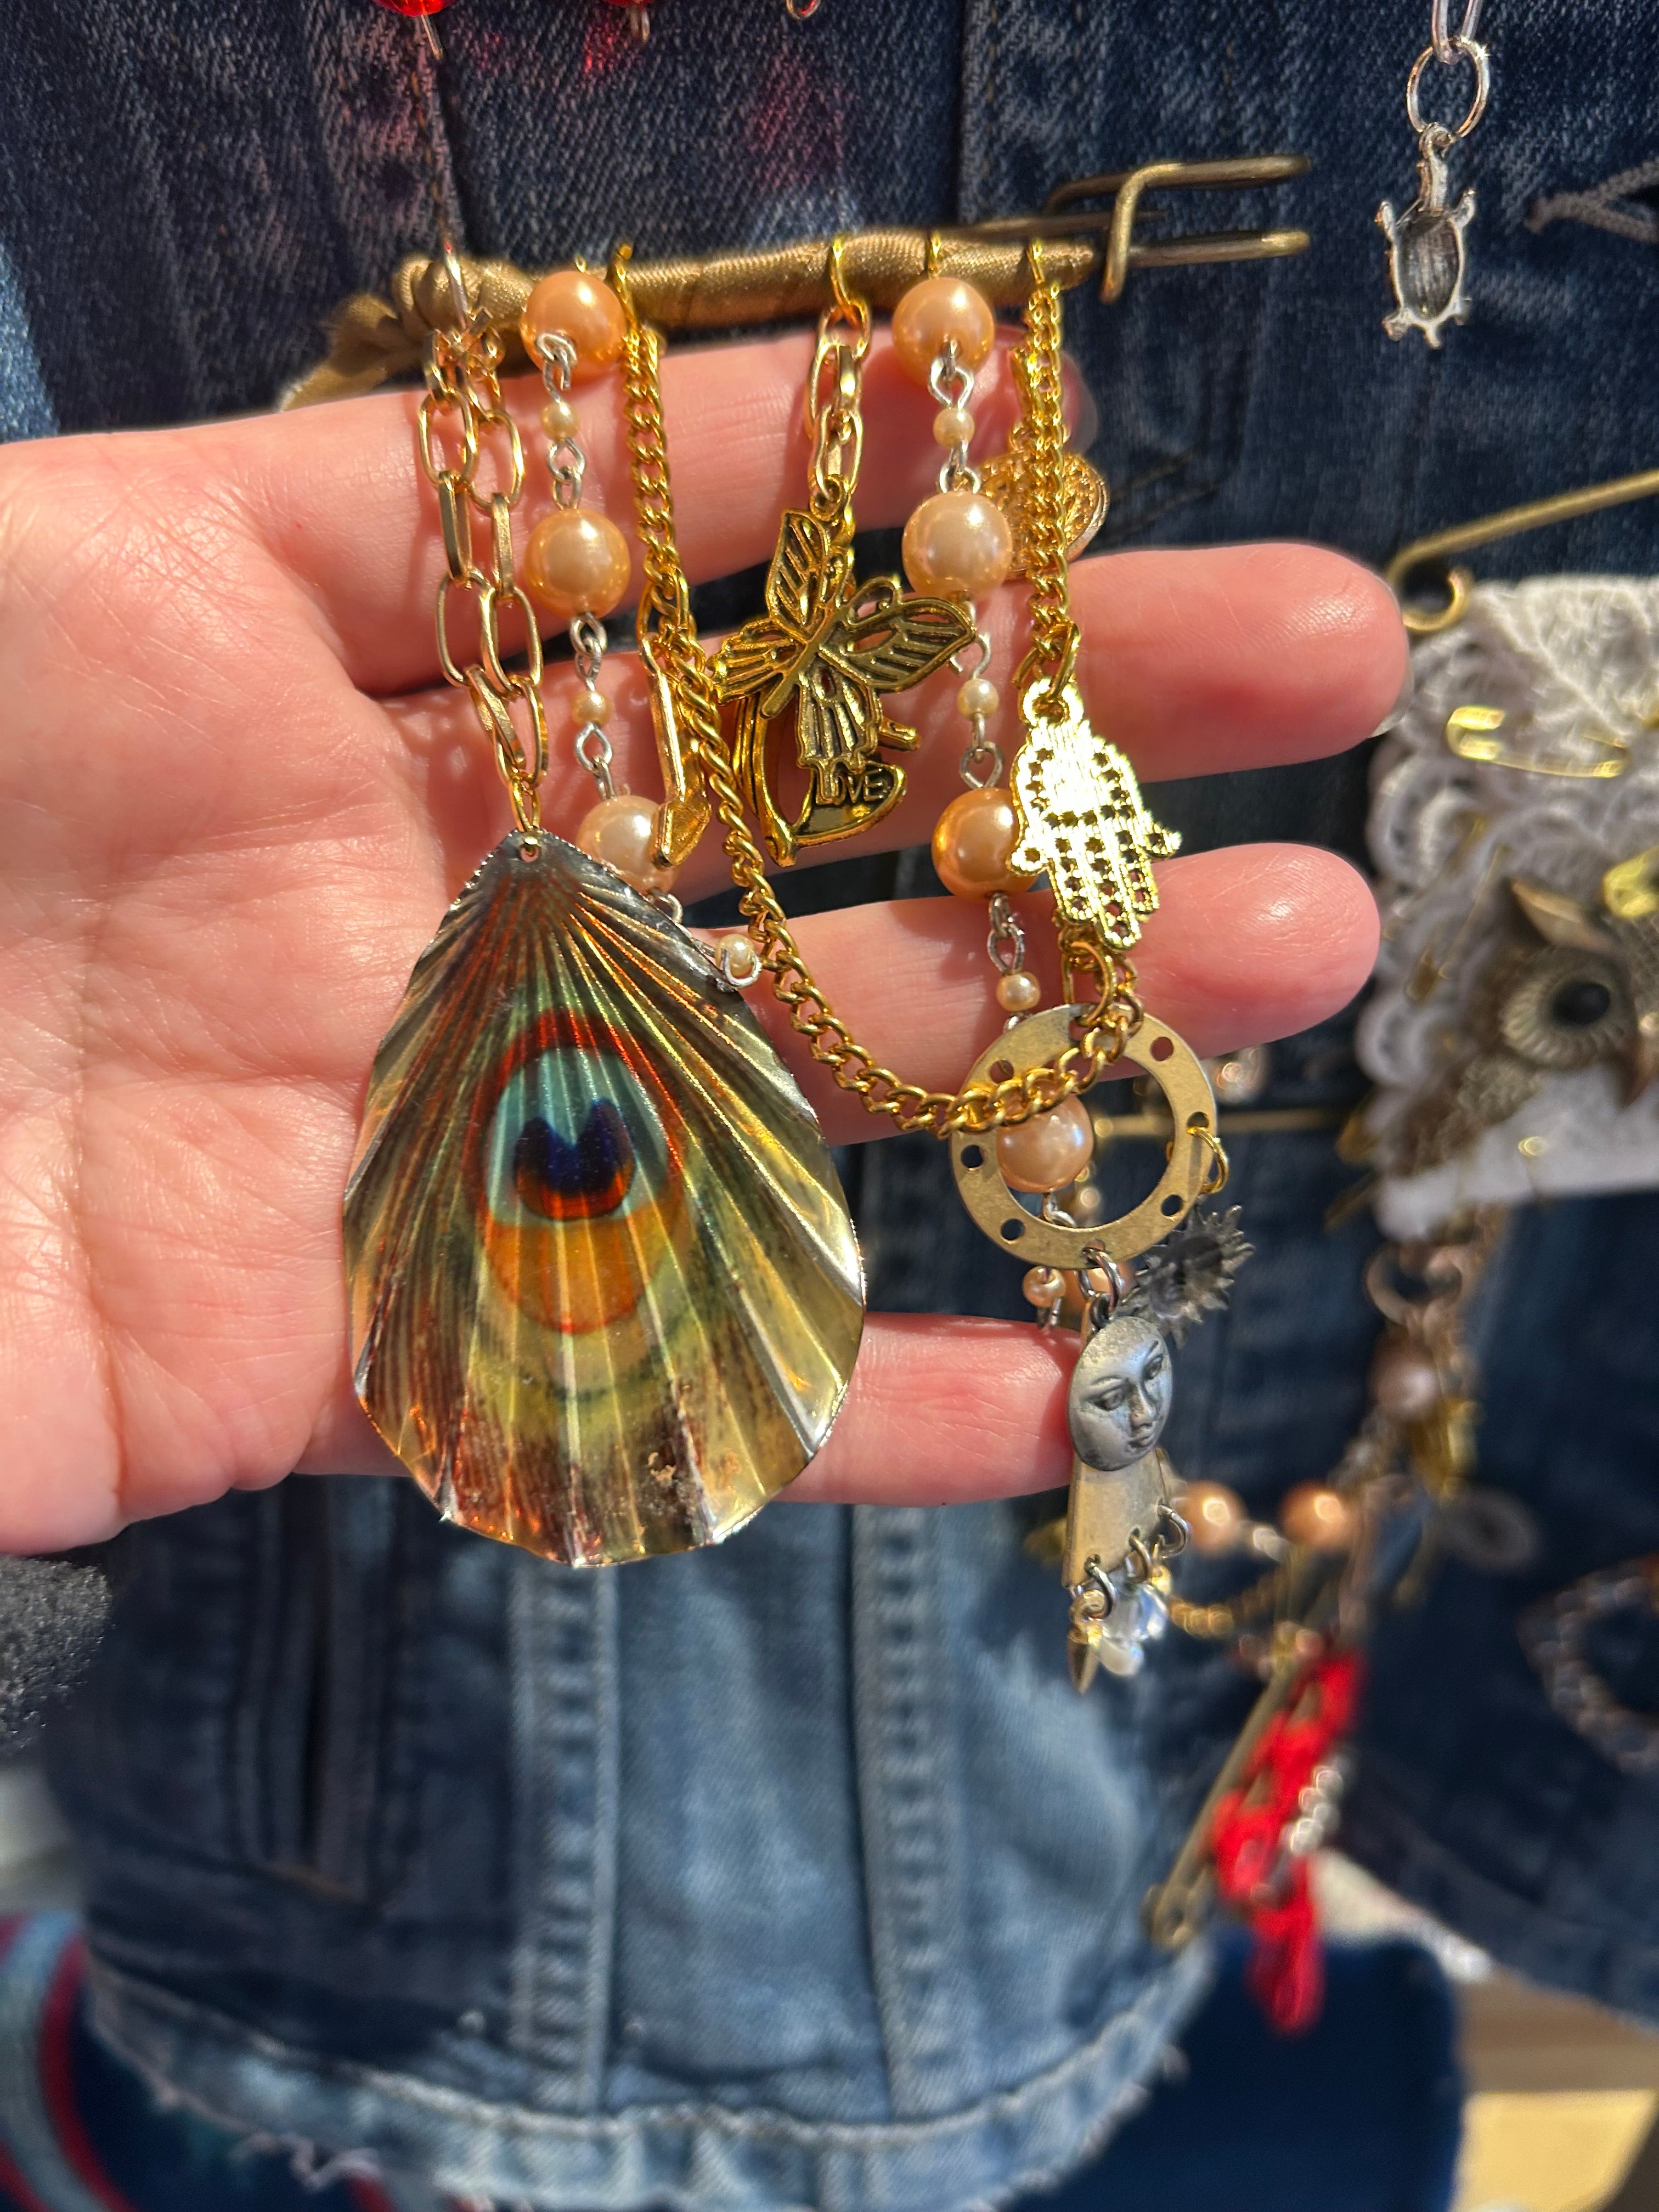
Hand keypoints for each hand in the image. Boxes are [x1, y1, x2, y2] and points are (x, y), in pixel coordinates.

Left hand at [0, 330, 1401, 1550]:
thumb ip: (210, 533)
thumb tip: (501, 412)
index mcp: (223, 621)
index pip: (584, 515)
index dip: (819, 462)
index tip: (1049, 431)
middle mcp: (349, 851)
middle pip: (746, 776)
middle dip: (1026, 725)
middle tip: (1308, 691)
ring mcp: (375, 1099)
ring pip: (749, 1058)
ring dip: (1017, 1028)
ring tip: (1276, 974)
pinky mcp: (340, 1341)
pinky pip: (617, 1368)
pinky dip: (825, 1403)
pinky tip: (1048, 1402)